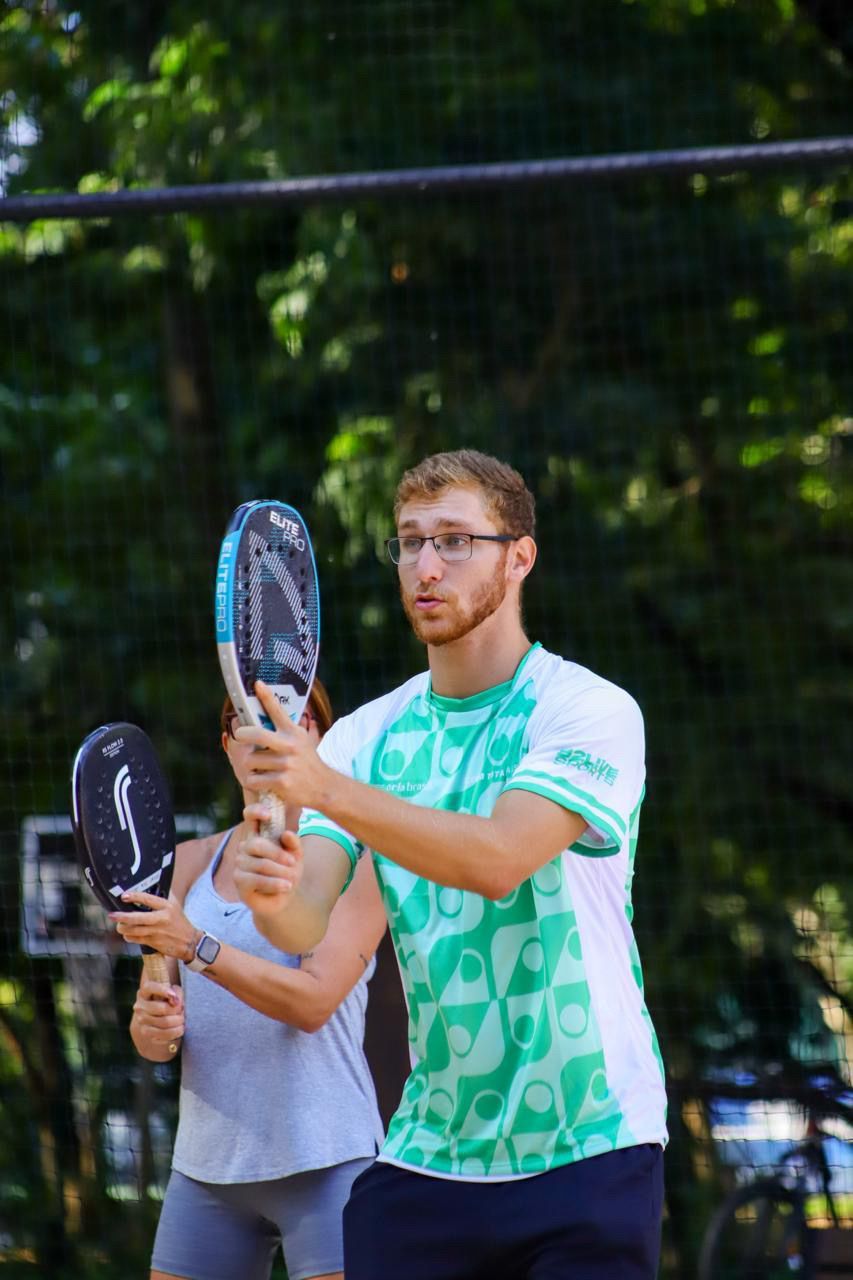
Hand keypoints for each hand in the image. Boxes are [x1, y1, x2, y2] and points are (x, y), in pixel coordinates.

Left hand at [110, 892, 197, 961]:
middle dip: (122, 916)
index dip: (134, 897)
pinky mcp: (154, 942)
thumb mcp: (174, 906)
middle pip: (137, 918)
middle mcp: (161, 919)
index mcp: (166, 907)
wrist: (189, 942)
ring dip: (123, 928)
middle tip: (112, 915)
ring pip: (134, 930)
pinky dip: (129, 937)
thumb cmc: (180, 922)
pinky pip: (136, 939)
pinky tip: (127, 934)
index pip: (148, 899)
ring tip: (119, 926)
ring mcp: (157, 932)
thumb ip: (161, 898)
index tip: (124, 896)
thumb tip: (149, 888)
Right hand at [133, 975, 184, 1046]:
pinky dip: (176, 1032)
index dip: (162, 990)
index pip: (148, 987)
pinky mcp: (147, 1034)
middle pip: (163, 1008)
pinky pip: (165, 1034)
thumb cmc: (168, 1002)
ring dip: (179, 1021)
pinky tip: (179, 1029)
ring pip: (166, 1022)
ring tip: (182, 1020)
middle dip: (178, 1010)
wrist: (157, 1021)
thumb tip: (175, 1001)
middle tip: (183, 1010)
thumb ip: (175, 992)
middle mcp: (140, 1007)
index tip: (174, 996)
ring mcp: (142, 1021)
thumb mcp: (171, 993)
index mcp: (144, 992)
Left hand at [233, 681, 329, 808]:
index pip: (277, 710)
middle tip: (240, 735)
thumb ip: (285, 728)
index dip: (266, 696)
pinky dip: (253, 781)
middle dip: (243, 734)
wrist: (324, 786)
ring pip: (251, 760)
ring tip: (256, 767)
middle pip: (257, 734)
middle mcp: (290, 745)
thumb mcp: (301, 739)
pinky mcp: (282, 782)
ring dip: (249, 765)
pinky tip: (260, 781)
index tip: (257, 684)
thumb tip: (266, 710)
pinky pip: (254, 779)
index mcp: (293, 732)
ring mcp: (286, 764)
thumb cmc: (306, 761)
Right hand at [234, 818, 302, 916]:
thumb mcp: (296, 855)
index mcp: (257, 835)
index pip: (249, 816)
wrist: (285, 896)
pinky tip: (286, 887)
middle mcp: (244, 847)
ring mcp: (239, 865)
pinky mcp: (239, 883)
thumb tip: (287, 833)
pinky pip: (256, 880)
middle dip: (278, 854)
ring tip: (292, 879)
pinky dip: (274, 883)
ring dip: (280, 872)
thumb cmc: (288, 870)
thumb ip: (294, 843)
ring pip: (260, 864)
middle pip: (257, 844)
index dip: (255, 811)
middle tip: (293, 863)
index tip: (269, 814)